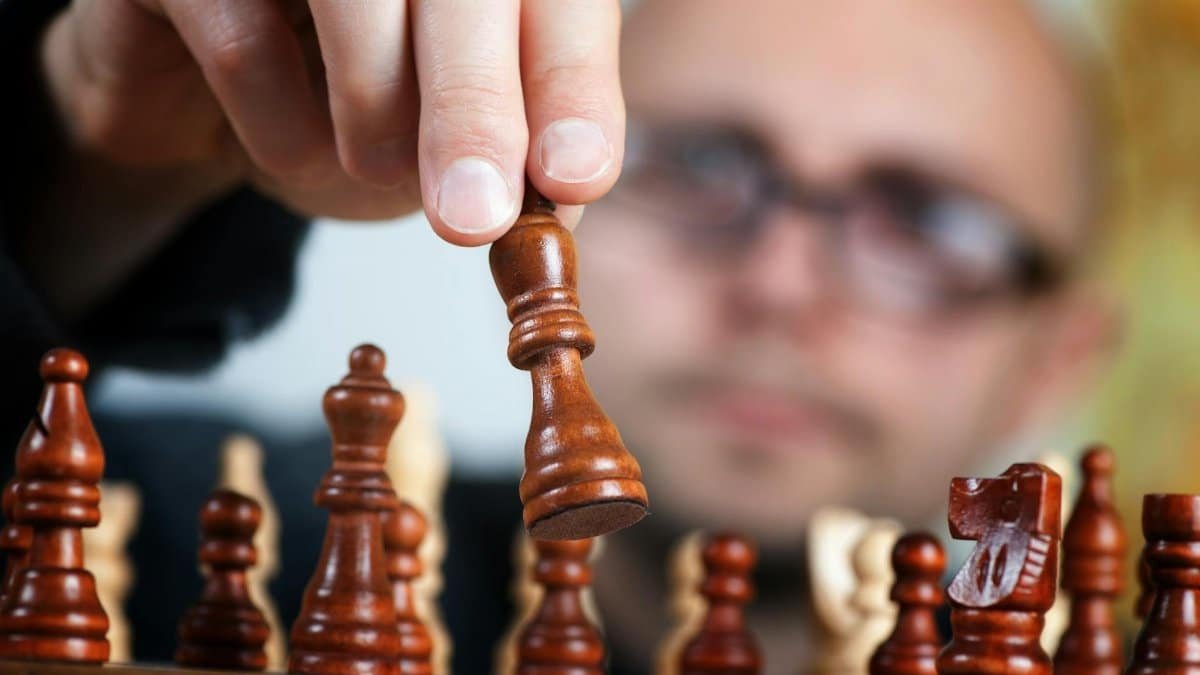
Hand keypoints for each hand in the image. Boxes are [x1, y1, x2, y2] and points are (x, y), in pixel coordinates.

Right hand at [40, 0, 623, 243]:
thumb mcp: (456, 135)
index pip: (558, 0)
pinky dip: (279, 128)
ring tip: (375, 162)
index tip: (573, 175)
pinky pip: (243, 44)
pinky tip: (293, 137)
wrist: (212, 100)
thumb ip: (520, 150)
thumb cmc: (354, 104)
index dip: (570, 83)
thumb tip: (564, 187)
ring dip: (375, 119)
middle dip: (475, 109)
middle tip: (476, 216)